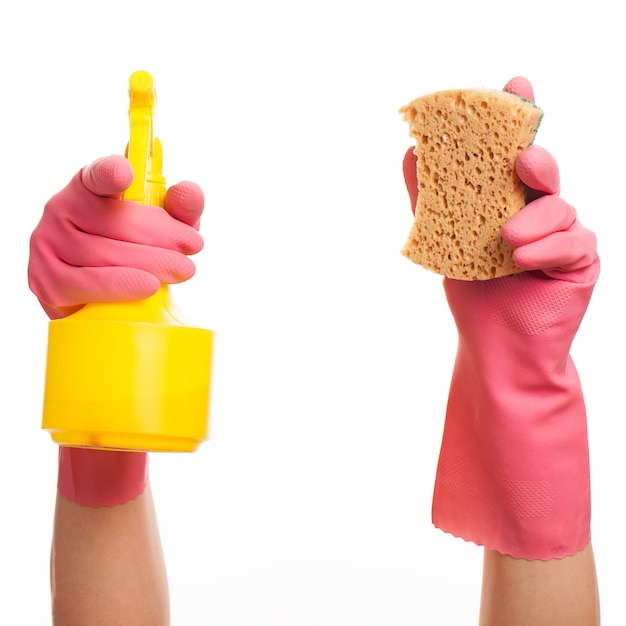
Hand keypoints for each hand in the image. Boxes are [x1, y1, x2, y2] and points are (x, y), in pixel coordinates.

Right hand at [28, 155, 204, 318]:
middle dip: (162, 235)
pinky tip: (148, 286)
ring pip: (105, 254)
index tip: (126, 173)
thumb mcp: (165, 226)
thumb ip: (180, 208)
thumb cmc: (137, 252)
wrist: (102, 296)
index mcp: (89, 185)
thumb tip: (189, 192)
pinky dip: (121, 285)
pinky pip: (87, 284)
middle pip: (115, 221)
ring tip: (182, 269)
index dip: (110, 173)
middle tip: (192, 245)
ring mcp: (48, 244)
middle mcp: (61, 208)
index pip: (97, 174)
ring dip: (151, 262)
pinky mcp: (47, 281)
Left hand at [403, 77, 599, 558]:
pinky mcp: (578, 260)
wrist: (497, 346)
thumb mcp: (445, 242)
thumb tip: (409, 153)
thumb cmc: (475, 293)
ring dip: (534, 219)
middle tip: (523, 159)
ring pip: (560, 205)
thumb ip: (431, 200)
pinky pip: (572, 242)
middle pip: (542, 170)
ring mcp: (561, 233)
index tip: (516, 84)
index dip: (518, 116)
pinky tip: (522, 261)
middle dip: (534, 159)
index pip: (513, 150)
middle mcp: (536, 209)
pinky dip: (546, 248)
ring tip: (507, 241)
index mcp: (506, 199)